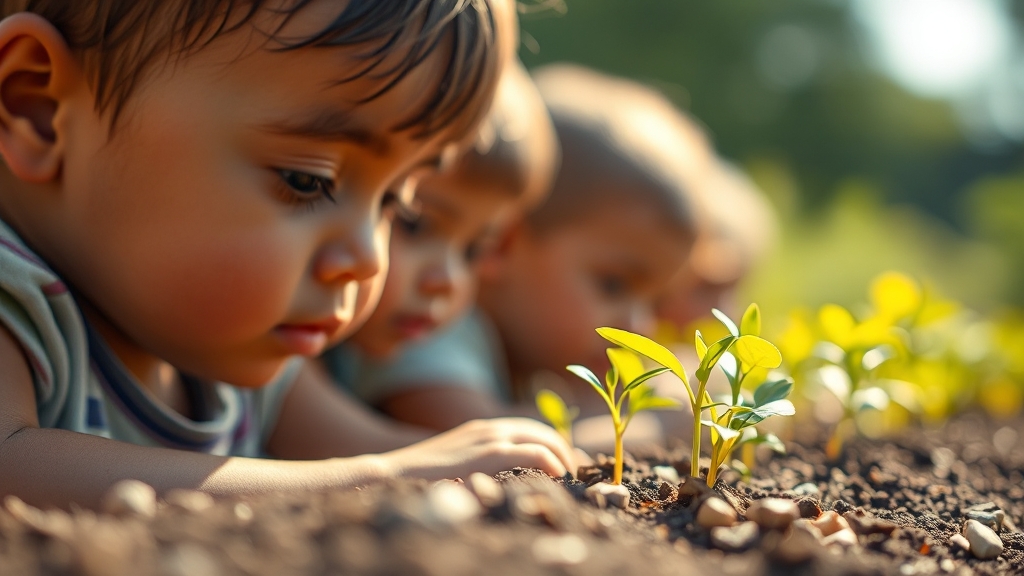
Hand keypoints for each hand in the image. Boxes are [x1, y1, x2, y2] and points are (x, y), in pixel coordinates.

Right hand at [377, 417, 577, 479]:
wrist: (394, 471)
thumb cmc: (421, 476)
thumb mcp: (456, 465)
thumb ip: (477, 466)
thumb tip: (498, 482)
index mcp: (483, 429)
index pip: (528, 428)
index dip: (551, 443)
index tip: (564, 464)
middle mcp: (489, 427)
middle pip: (540, 430)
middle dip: (562, 448)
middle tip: (572, 471)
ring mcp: (489, 437)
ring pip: (542, 437)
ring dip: (561, 455)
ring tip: (569, 477)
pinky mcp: (488, 453)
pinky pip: (533, 451)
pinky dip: (551, 460)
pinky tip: (558, 476)